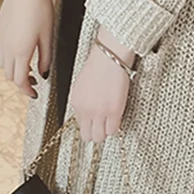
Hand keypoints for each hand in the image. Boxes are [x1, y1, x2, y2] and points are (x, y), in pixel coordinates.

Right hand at [0, 0, 53, 98]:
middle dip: (21, 81)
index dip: (27, 91)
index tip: (34, 94)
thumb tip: (43, 73)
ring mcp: (0, 38)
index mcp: (20, 52)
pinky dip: (7, 57)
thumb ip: (46, 58)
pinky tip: (18, 50)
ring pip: (2, 64)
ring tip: (27, 65)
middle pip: (9, 75)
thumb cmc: (40, 8)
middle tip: (33, 79)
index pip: (20, 81)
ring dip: (13, 69)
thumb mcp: (48, 36)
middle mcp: (6, 48)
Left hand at [70, 28, 134, 142]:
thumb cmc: (99, 65)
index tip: (96, 122)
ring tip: (111, 122)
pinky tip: (118, 118)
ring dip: (106, 131)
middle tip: (103, 126)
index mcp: (76, 102)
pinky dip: (116, 127)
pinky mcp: (113, 111)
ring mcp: (99, 112)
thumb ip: (84, 101)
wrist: (109, 56)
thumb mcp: (83, 85)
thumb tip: (90, 112)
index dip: (90, 124)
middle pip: (87, 136)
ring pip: (100, 137)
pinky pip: (113, 130)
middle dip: (96, 132)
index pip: (80, 125)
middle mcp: (85, 110)